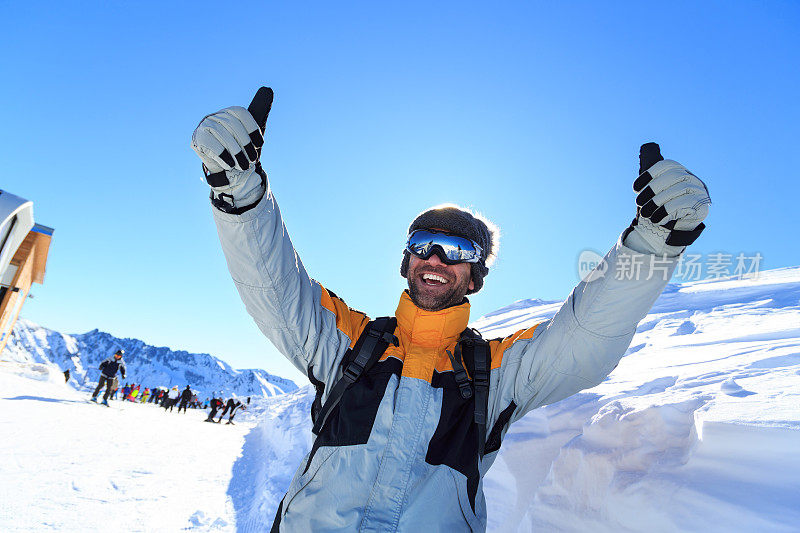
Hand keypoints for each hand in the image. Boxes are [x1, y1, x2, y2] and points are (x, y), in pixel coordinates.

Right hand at [191, 87, 273, 212]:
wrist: (226, 171)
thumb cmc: (241, 150)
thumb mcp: (252, 133)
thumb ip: (259, 112)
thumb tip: (268, 89)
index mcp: (229, 112)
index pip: (240, 113)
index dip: (252, 129)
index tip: (260, 144)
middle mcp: (216, 116)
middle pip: (232, 124)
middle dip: (245, 144)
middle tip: (252, 159)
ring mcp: (205, 125)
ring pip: (223, 135)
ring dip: (236, 153)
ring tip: (243, 165)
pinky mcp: (197, 138)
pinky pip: (211, 144)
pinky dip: (223, 155)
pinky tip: (230, 164)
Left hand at [623, 143, 710, 255]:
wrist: (670, 233)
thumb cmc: (659, 208)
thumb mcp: (652, 190)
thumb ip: (651, 171)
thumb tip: (648, 146)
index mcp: (680, 172)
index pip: (667, 165)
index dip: (649, 175)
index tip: (635, 189)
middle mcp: (692, 179)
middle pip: (672, 176)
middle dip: (651, 191)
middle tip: (639, 204)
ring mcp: (700, 191)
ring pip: (677, 190)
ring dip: (657, 204)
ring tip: (646, 214)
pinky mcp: (703, 206)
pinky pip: (684, 203)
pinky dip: (666, 211)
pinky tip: (657, 219)